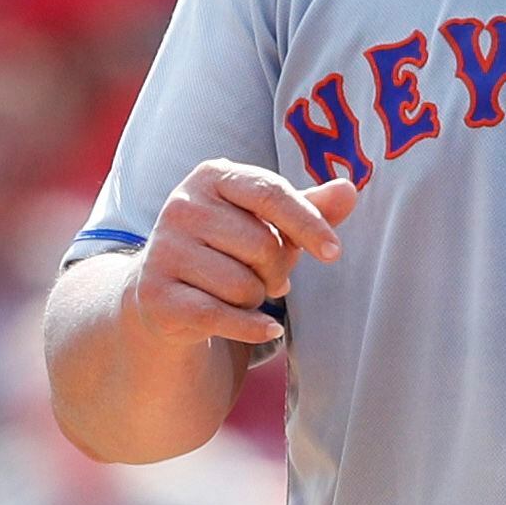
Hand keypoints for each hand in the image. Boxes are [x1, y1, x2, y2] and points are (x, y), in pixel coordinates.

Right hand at [131, 161, 359, 349]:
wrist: (163, 290)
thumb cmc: (227, 248)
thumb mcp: (267, 222)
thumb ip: (308, 206)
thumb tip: (349, 190)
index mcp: (212, 176)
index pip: (270, 193)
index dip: (308, 223)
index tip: (334, 252)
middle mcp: (182, 206)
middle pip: (261, 245)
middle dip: (277, 270)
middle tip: (268, 277)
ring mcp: (164, 250)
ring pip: (242, 285)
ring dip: (255, 298)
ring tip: (241, 294)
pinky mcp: (156, 294)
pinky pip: (219, 316)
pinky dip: (252, 327)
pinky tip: (266, 328)